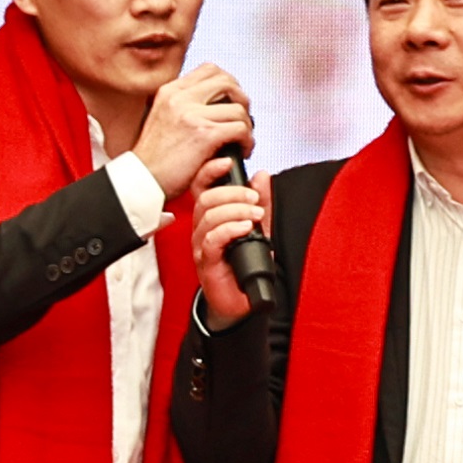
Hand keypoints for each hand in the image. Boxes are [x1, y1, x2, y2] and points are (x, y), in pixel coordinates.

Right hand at [133, 62, 252, 197]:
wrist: (141, 179)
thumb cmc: (154, 157)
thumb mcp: (162, 117)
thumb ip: (183, 105)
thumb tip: (212, 101)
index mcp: (170, 91)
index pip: (209, 69)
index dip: (228, 82)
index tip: (232, 100)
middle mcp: (180, 98)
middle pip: (228, 82)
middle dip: (242, 100)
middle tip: (242, 118)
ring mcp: (192, 115)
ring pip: (238, 108)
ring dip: (247, 125)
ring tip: (242, 140)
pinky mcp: (204, 135)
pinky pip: (240, 129)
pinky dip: (247, 141)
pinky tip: (242, 151)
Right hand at [186, 170, 270, 327]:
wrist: (242, 299)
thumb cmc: (244, 263)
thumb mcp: (258, 227)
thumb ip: (260, 202)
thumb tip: (262, 175)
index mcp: (210, 217)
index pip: (201, 187)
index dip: (209, 171)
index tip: (227, 162)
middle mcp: (201, 230)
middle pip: (205, 200)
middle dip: (232, 194)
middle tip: (254, 199)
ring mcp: (201, 247)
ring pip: (208, 218)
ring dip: (235, 211)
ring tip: (255, 215)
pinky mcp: (206, 263)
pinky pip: (212, 240)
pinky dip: (230, 230)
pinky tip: (245, 228)